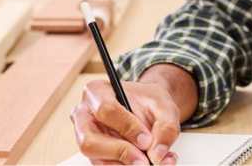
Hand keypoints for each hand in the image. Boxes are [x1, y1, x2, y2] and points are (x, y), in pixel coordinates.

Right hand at [71, 65, 194, 165]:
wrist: (149, 108)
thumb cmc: (149, 101)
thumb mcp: (164, 106)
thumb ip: (165, 127)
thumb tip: (157, 154)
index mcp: (97, 92)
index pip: (105, 110)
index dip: (128, 127)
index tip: (147, 139)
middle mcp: (85, 117)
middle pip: (90, 142)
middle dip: (121, 153)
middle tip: (144, 160)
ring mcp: (87, 138)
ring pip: (98, 160)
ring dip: (126, 164)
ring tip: (150, 161)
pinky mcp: (96, 155)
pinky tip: (146, 161)